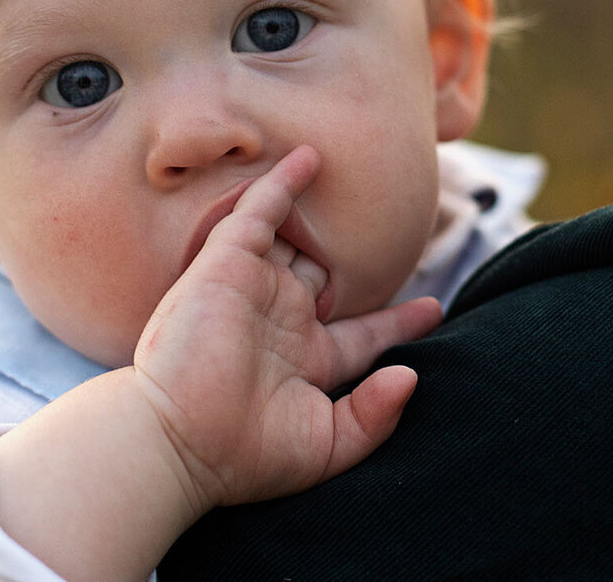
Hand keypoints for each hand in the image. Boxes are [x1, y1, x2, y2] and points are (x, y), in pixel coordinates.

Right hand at [131, 145, 443, 517]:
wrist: (179, 441)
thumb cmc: (246, 454)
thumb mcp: (326, 446)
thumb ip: (374, 416)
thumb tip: (412, 377)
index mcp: (307, 363)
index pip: (362, 334)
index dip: (398, 321)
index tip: (434, 309)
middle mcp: (282, 321)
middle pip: (328, 276)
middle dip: (356, 256)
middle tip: (395, 220)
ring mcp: (255, 290)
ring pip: (296, 240)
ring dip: (319, 214)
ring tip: (353, 176)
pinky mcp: (226, 264)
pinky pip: (259, 212)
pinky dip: (282, 184)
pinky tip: (310, 158)